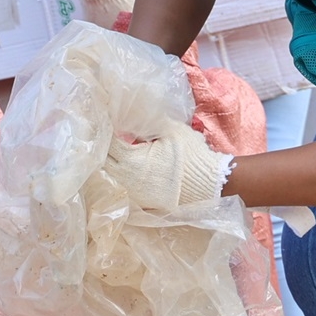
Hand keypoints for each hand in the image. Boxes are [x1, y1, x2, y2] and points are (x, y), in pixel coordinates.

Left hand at [104, 120, 231, 210]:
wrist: (211, 184)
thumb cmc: (191, 155)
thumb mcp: (170, 130)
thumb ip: (147, 122)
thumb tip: (130, 112)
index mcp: (131, 160)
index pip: (107, 143)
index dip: (105, 130)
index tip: (106, 121)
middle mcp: (127, 180)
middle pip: (104, 162)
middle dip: (104, 148)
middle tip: (108, 135)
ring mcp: (133, 194)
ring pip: (111, 177)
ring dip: (111, 164)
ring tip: (115, 151)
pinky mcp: (142, 203)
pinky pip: (123, 189)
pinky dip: (122, 178)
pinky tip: (127, 169)